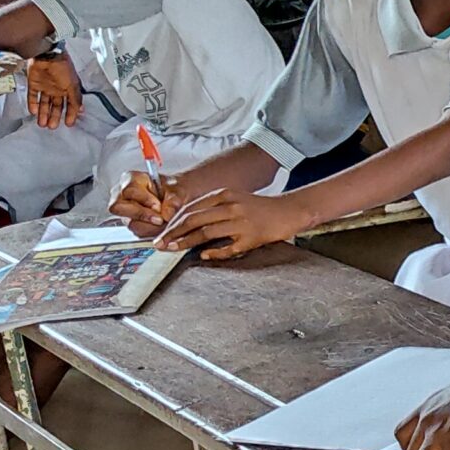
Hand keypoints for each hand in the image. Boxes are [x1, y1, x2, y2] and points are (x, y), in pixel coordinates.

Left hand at [24, 53, 82, 128]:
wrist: (47, 55)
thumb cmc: (63, 68)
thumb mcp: (73, 86)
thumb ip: (76, 100)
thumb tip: (80, 111)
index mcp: (68, 88)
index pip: (70, 104)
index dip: (69, 114)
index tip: (68, 124)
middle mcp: (57, 88)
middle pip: (56, 106)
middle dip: (54, 117)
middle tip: (52, 126)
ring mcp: (45, 86)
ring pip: (44, 103)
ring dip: (43, 114)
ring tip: (42, 124)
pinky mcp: (33, 83)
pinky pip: (33, 96)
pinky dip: (33, 104)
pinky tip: (33, 112)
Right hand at [109, 170, 181, 238]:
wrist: (179, 198)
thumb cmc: (174, 189)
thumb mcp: (178, 189)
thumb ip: (174, 199)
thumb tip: (167, 214)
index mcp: (131, 180)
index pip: (128, 190)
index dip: (143, 199)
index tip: (158, 205)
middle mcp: (123, 195)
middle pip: (119, 208)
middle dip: (141, 214)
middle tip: (159, 218)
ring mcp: (125, 211)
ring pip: (128, 222)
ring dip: (149, 225)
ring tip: (163, 221)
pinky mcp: (133, 224)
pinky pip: (137, 232)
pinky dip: (152, 231)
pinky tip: (162, 226)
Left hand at [157, 187, 307, 260]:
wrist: (290, 211)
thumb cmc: (260, 208)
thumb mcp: (235, 200)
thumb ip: (213, 208)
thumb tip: (188, 223)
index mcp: (224, 195)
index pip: (191, 208)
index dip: (173, 222)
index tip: (161, 233)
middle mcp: (231, 206)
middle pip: (193, 220)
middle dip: (173, 233)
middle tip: (160, 244)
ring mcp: (241, 222)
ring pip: (205, 232)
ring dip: (185, 243)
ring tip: (173, 250)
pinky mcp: (251, 237)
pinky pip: (227, 247)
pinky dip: (213, 252)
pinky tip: (204, 255)